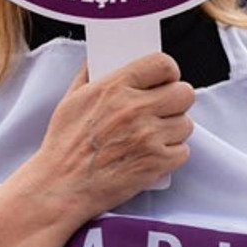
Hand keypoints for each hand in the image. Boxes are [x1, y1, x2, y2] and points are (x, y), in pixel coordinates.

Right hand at [28, 52, 194, 221]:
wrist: (61, 187)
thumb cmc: (63, 146)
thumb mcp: (71, 100)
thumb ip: (88, 76)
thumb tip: (99, 59)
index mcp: (115, 87)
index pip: (162, 64)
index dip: (168, 72)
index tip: (166, 79)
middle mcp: (135, 108)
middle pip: (184, 93)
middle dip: (176, 100)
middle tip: (164, 108)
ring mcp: (148, 136)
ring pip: (185, 123)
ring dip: (174, 129)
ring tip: (157, 134)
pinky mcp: (156, 163)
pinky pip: (183, 151)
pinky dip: (172, 154)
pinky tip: (155, 154)